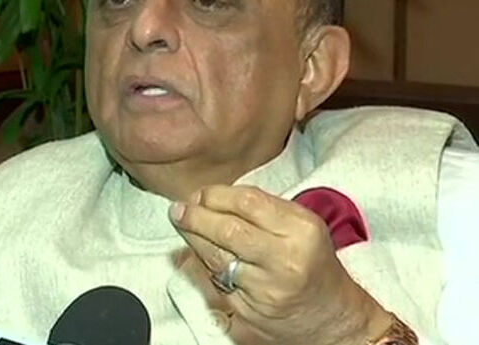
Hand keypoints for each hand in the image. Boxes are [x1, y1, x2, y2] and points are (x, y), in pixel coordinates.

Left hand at [170, 185, 389, 344]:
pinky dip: (205, 263)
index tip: (201, 193)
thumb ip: (263, 208)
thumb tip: (213, 197)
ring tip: (183, 224)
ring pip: (216, 256)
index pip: (247, 202)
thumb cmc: (313, 264)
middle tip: (179, 209)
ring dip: (192, 237)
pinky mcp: (250, 311)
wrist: (333, 318)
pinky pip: (217, 281)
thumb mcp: (302, 227)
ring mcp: (266, 288)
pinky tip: (202, 253)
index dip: (216, 195)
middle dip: (196, 216)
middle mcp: (285, 259)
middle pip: (227, 229)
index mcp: (301, 230)